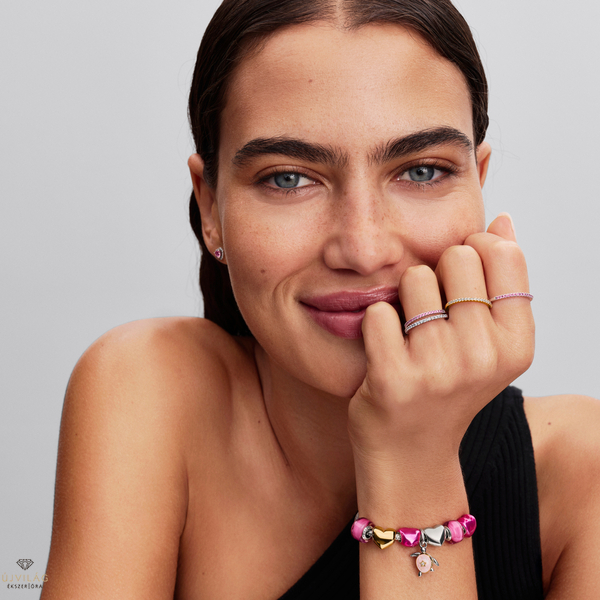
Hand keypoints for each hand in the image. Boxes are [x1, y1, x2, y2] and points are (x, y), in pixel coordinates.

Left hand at [348, 214, 534, 465]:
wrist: (410, 451)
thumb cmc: (447, 387)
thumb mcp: (487, 342)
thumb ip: (499, 280)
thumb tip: (501, 221)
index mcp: (516, 343)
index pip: (502, 253)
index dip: (474, 250)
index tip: (458, 278)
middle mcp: (484, 355)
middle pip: (456, 256)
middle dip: (437, 272)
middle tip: (431, 312)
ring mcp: (439, 368)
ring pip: (414, 278)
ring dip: (404, 299)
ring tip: (409, 335)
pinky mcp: (393, 378)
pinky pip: (377, 312)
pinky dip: (375, 324)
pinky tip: (384, 352)